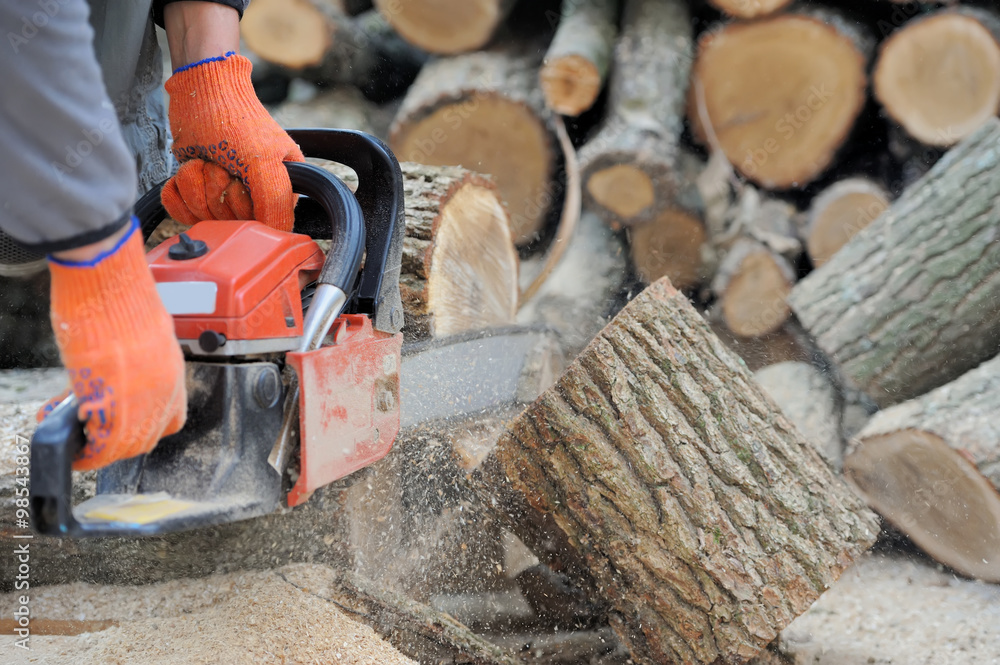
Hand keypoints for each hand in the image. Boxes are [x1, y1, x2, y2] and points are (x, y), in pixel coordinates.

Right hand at [44, 220, 185, 470]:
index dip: (145, 429)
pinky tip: (66, 435)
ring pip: (123, 446)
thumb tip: (113, 376)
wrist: (107, 279)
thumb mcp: (140, 332)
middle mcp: (163, 389)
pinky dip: (83, 448)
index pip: (170, 419)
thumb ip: (135, 361)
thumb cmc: (118, 294)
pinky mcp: (113, 399)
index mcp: (172, 370)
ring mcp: (140, 397)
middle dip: (116, 443)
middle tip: (91, 436)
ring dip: (97, 449)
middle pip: (144, 439)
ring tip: (77, 441)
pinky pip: (101, 442)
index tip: (123, 428)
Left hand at [162, 4, 302, 231]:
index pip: (262, 225)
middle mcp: (253, 198)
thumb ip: (276, 201)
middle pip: (228, 222)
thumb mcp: (263, 161)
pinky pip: (181, 211)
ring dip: (195, 183)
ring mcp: (222, 198)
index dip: (245, 207)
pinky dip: (178, 189)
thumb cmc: (234, 117)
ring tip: (206, 159)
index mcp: (280, 189)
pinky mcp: (196, 193)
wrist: (199, 89)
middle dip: (217, 189)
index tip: (240, 183)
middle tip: (223, 164)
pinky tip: (189, 167)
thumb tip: (280, 234)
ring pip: (201, 216)